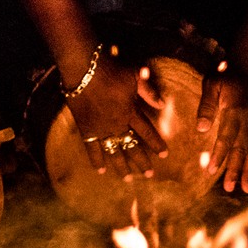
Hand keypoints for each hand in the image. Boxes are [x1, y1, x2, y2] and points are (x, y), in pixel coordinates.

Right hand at [66, 58, 166, 178]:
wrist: (83, 69)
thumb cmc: (110, 70)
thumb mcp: (134, 76)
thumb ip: (148, 91)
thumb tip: (163, 104)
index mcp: (130, 112)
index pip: (147, 132)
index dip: (156, 144)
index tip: (164, 155)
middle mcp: (117, 124)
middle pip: (132, 146)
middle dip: (142, 161)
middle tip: (149, 174)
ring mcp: (100, 129)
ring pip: (113, 151)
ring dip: (121, 166)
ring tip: (127, 178)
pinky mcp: (85, 129)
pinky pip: (91, 148)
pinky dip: (96, 160)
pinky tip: (101, 170)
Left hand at [196, 73, 247, 192]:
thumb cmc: (226, 74)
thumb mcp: (212, 83)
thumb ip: (207, 105)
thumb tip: (201, 128)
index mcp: (235, 110)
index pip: (226, 136)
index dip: (219, 154)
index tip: (211, 170)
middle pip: (242, 148)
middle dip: (236, 169)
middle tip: (229, 188)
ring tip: (246, 189)